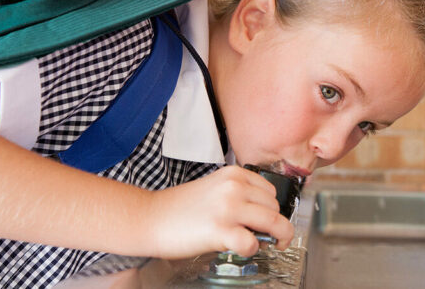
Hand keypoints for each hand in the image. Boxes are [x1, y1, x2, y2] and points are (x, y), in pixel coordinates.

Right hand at [143, 165, 293, 258]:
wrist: (149, 218)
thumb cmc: (179, 207)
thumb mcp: (214, 188)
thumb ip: (239, 195)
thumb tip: (263, 217)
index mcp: (234, 174)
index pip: (271, 192)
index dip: (271, 209)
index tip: (265, 220)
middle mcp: (234, 188)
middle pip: (275, 209)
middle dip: (273, 225)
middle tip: (261, 236)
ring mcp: (228, 208)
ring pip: (273, 223)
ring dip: (272, 238)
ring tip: (258, 243)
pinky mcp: (220, 230)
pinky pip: (252, 243)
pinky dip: (252, 250)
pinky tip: (241, 248)